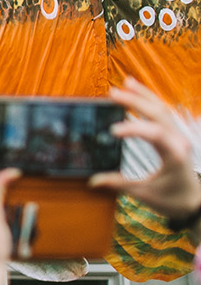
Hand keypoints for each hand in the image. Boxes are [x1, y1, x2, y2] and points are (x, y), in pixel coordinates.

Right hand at [93, 79, 200, 225]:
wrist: (193, 201)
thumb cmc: (172, 199)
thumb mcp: (145, 195)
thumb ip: (119, 185)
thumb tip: (94, 181)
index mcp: (173, 156)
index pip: (155, 134)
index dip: (134, 129)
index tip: (112, 131)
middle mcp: (178, 142)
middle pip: (158, 115)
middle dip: (136, 102)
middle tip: (113, 93)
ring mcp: (178, 137)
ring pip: (162, 110)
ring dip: (143, 96)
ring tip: (126, 83)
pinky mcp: (174, 136)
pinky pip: (163, 114)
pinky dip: (149, 101)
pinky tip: (137, 93)